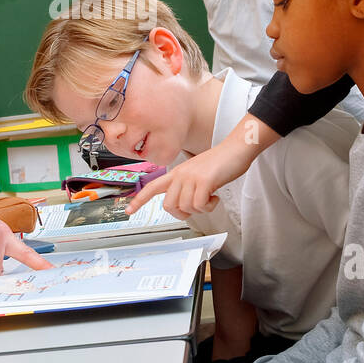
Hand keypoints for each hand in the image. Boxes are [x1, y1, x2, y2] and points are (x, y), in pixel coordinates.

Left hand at [127, 115, 277, 218]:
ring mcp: (191, 177)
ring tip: (210, 197)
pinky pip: (200, 206)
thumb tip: (184, 205)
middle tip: (196, 207)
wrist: (235, 149)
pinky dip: (210, 206)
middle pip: (169, 205)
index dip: (139, 200)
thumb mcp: (197, 173)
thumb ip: (187, 186)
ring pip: (185, 207)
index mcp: (177, 172)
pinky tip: (216, 196)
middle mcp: (180, 175)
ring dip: (200, 209)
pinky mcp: (203, 181)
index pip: (152, 187)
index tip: (128, 210)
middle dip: (182, 213)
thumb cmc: (220, 163)